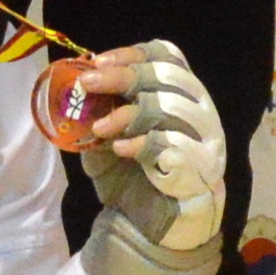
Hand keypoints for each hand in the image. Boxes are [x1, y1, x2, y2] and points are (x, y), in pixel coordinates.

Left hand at [69, 40, 226, 273]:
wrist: (157, 220)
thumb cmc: (134, 171)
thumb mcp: (108, 136)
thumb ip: (98, 112)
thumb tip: (72, 89)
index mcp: (177, 91)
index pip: (165, 55)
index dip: (132, 54)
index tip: (97, 62)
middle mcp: (196, 105)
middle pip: (165, 76)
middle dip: (123, 76)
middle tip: (88, 83)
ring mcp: (203, 134)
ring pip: (170, 107)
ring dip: (127, 113)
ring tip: (98, 128)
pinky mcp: (200, 164)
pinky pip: (172, 145)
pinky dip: (141, 144)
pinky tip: (120, 149)